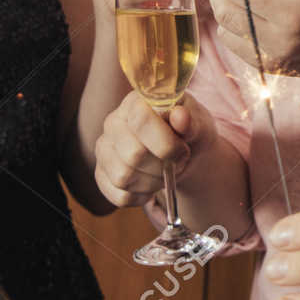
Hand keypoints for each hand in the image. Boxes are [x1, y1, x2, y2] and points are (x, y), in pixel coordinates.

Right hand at [93, 92, 216, 208]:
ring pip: (124, 178)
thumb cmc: (189, 130)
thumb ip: (190, 120)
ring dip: (153, 182)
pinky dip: (142, 196)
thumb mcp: (198, 122)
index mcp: (136, 102)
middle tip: (178, 162)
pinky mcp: (102, 175)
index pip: (141, 120)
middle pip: (133, 154)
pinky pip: (120, 196)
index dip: (166, 142)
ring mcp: (104, 150)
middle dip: (163, 165)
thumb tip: (180, 115)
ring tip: (165, 172)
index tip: (183, 148)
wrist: (184, 149)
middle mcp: (113, 123)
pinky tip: (152, 184)